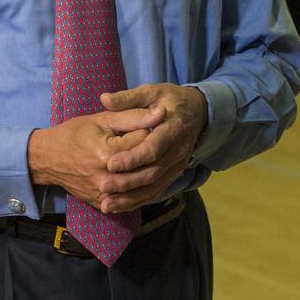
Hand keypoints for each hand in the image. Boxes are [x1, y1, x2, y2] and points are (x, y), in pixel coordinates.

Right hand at [25, 109, 155, 209]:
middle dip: (153, 152)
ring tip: (150, 157)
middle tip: (154, 142)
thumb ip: (134, 116)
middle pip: (146, 166)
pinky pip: (129, 200)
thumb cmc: (76, 133)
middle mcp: (107, 178)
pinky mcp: (102, 204)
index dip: (152, 131)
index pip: (146, 142)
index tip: (150, 126)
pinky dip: (140, 189)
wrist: (48, 158)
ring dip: (150, 171)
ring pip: (141, 186)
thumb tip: (162, 112)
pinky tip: (142, 176)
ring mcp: (104, 194)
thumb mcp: (104, 119)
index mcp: (108, 154)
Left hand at [93, 83, 208, 212]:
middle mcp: (179, 150)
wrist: (198, 112)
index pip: (153, 147)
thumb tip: (104, 99)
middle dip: (127, 182)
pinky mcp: (174, 173)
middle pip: (153, 171)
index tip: (110, 164)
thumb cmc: (170, 100)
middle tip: (102, 185)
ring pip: (154, 186)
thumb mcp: (152, 92)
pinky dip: (138, 201)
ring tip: (106, 204)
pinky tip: (119, 207)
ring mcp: (178, 164)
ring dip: (130, 198)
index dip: (132, 157)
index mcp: (173, 128)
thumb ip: (128, 98)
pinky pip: (156, 191)